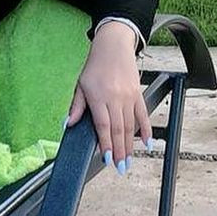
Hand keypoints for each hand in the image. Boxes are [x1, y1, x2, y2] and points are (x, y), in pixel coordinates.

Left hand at [65, 22, 151, 174]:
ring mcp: (129, 97)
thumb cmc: (94, 67)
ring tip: (129, 161)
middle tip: (120, 167)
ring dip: (130, 145)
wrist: (114, 47)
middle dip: (119, 150)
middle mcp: (115, 98)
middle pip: (118, 129)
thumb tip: (70, 124)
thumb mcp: (80, 85)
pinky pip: (143, 115)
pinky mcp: (138, 94)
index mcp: (99, 97)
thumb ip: (77, 106)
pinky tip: (147, 144)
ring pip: (130, 125)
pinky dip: (145, 130)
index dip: (105, 143)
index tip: (107, 158)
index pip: (103, 125)